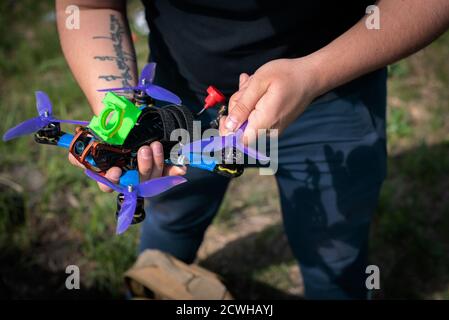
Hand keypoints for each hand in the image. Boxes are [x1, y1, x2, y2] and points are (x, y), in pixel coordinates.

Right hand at [68, 141, 185, 191]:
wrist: (127, 118)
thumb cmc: (108, 130)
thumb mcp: (90, 138)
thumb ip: (78, 152)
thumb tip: (74, 158)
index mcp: (111, 174)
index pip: (109, 185)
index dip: (112, 181)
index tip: (115, 170)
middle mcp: (130, 177)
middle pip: (137, 182)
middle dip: (142, 167)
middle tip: (144, 149)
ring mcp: (146, 173)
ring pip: (153, 176)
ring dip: (156, 162)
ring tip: (155, 145)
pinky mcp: (161, 167)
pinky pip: (169, 174)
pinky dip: (175, 171)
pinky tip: (181, 167)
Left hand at [219, 58, 320, 139]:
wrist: (312, 76)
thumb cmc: (286, 75)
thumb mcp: (258, 84)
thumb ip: (242, 106)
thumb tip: (229, 126)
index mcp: (264, 122)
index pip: (239, 142)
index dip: (228, 132)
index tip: (226, 115)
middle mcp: (269, 131)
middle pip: (241, 129)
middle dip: (237, 108)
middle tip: (245, 87)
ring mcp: (273, 129)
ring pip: (248, 121)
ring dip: (245, 102)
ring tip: (253, 84)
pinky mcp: (275, 124)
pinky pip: (257, 117)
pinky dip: (253, 103)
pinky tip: (257, 88)